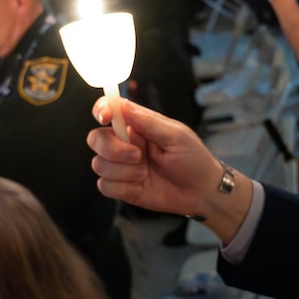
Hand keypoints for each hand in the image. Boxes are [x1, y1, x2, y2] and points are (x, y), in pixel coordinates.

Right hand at [88, 97, 251, 242]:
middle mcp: (126, 144)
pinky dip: (123, 187)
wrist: (201, 193)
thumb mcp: (176, 136)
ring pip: (99, 164)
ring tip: (145, 173)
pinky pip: (104, 186)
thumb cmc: (194, 160)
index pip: (109, 111)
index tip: (105, 117)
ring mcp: (122, 166)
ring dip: (123, 171)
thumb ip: (147, 122)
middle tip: (137, 155)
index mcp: (137, 126)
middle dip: (112, 149)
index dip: (101, 110)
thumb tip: (122, 105)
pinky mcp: (122, 187)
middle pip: (96, 139)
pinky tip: (141, 186)